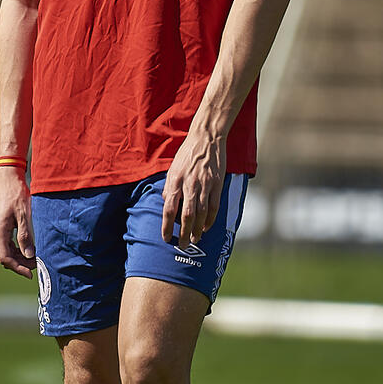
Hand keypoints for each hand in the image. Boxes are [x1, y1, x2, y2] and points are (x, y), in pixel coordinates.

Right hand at [0, 166, 34, 277]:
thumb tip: (29, 255)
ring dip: (20, 257)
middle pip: (5, 257)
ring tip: (36, 258)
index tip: (31, 273)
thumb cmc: (16, 194)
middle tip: (38, 265)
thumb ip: (25, 236)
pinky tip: (29, 248)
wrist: (7, 178)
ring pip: (6, 251)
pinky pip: (6, 244)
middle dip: (21, 264)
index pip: (5, 258)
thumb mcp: (23, 215)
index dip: (18, 268)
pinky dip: (17, 249)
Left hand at [161, 130, 225, 248]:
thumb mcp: (172, 168)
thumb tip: (167, 203)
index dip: (166, 226)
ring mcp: (204, 185)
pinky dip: (210, 219)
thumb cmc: (187, 154)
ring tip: (194, 240)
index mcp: (175, 181)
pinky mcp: (217, 184)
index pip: (169, 209)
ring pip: (201, 214)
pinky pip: (214, 206)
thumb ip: (169, 187)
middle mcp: (189, 185)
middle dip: (183, 234)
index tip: (166, 238)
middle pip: (186, 216)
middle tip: (182, 245)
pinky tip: (206, 227)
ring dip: (197, 230)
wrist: (206, 138)